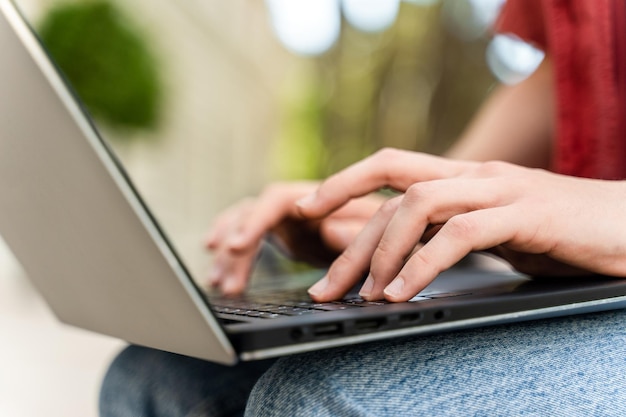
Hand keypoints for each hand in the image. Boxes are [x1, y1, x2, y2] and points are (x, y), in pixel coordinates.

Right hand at [205, 182, 384, 294]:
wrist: (391, 233)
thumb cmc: (389, 228)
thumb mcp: (379, 232)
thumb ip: (357, 232)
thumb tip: (327, 229)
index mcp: (319, 195)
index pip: (277, 198)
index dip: (256, 219)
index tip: (237, 244)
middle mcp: (297, 201)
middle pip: (254, 211)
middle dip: (236, 239)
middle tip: (224, 274)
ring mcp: (288, 216)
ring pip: (246, 226)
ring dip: (230, 254)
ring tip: (218, 284)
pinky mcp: (285, 232)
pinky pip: (251, 241)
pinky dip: (235, 260)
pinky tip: (220, 279)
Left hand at [300, 148, 625, 301]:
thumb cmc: (560, 232)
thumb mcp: (494, 229)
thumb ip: (452, 232)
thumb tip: (405, 259)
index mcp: (464, 177)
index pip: (391, 165)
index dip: (344, 182)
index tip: (308, 210)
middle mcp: (475, 175)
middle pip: (393, 189)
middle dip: (350, 237)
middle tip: (325, 285)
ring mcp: (500, 190)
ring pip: (419, 204)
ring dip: (382, 252)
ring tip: (363, 295)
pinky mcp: (526, 214)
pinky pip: (459, 234)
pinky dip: (422, 265)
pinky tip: (402, 293)